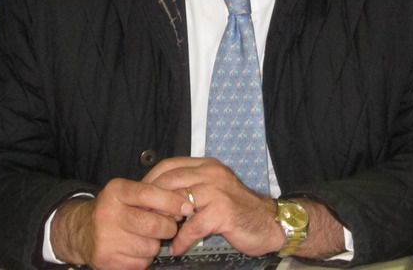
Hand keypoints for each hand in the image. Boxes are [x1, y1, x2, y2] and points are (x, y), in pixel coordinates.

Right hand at [50, 177, 193, 269]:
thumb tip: (183, 205)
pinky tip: (134, 249)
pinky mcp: (107, 260)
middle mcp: (108, 213)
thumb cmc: (113, 210)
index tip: (186, 207)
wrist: (81, 231)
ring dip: (154, 245)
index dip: (171, 201)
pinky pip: (141, 263)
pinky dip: (144, 258)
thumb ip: (152, 195)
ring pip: (150, 247)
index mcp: (115, 192)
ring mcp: (106, 238)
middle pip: (152, 224)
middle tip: (169, 227)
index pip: (147, 193)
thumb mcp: (126, 193)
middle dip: (168, 228)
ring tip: (145, 238)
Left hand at [142, 157, 283, 256]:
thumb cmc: (239, 208)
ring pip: (178, 200)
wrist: (271, 222)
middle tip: (144, 218)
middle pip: (170, 180)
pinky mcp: (223, 212)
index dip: (151, 180)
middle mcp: (212, 173)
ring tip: (157, 233)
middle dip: (152, 201)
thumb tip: (159, 197)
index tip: (141, 198)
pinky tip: (177, 248)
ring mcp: (218, 191)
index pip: (169, 165)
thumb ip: (192, 187)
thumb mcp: (215, 189)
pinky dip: (181, 240)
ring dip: (164, 219)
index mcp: (207, 165)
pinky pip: (193, 226)